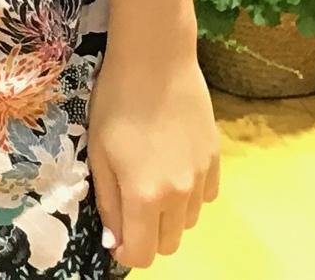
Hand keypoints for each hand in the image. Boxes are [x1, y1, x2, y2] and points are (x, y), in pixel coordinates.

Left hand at [86, 44, 219, 267]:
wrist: (156, 58)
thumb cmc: (116, 101)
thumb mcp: (98, 152)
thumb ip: (108, 203)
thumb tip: (115, 239)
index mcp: (145, 197)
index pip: (142, 255)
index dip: (126, 250)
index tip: (116, 233)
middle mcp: (179, 196)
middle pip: (168, 244)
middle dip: (148, 235)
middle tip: (131, 203)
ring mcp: (202, 178)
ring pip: (188, 222)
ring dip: (169, 214)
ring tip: (153, 177)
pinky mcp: (216, 159)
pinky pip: (205, 196)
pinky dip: (190, 193)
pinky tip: (174, 163)